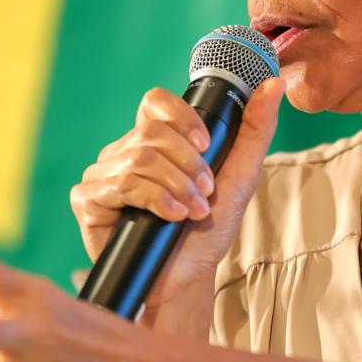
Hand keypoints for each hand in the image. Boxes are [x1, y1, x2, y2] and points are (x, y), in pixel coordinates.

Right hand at [69, 78, 283, 306]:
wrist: (187, 277)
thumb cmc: (208, 229)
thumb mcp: (241, 175)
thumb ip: (256, 129)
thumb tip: (273, 84)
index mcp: (154, 139)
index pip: (156, 102)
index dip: (181, 117)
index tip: (206, 145)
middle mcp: (124, 151)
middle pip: (152, 133)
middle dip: (188, 165)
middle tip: (205, 192)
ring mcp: (103, 174)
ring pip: (139, 158)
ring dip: (176, 187)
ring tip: (192, 211)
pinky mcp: (88, 199)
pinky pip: (119, 185)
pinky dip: (154, 200)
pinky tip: (169, 218)